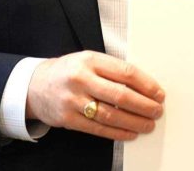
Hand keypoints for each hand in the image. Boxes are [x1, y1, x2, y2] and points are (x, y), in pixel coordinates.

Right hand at [26, 51, 164, 140]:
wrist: (34, 85)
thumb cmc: (69, 72)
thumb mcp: (88, 60)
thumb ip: (112, 70)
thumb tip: (144, 87)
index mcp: (90, 60)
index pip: (126, 72)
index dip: (146, 85)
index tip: (159, 94)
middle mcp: (81, 79)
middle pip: (120, 95)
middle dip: (144, 106)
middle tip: (157, 111)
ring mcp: (73, 100)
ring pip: (110, 114)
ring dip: (134, 122)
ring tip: (148, 124)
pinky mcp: (67, 119)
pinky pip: (98, 128)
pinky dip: (117, 132)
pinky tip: (130, 133)